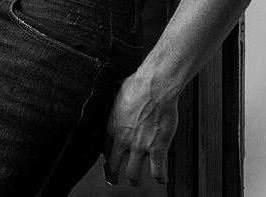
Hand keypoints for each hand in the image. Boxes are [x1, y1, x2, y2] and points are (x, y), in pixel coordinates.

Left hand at [102, 72, 177, 187]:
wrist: (156, 85)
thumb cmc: (139, 84)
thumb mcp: (118, 92)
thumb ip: (116, 101)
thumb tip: (116, 95)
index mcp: (112, 125)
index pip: (104, 148)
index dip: (106, 154)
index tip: (108, 155)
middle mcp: (123, 139)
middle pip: (112, 167)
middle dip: (111, 175)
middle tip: (113, 178)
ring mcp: (140, 146)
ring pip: (132, 174)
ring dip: (134, 180)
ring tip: (136, 182)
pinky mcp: (157, 149)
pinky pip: (157, 172)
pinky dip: (160, 178)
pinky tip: (162, 179)